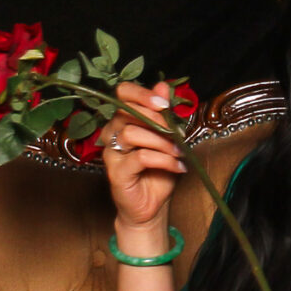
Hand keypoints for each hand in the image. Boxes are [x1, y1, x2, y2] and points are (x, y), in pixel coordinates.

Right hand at [103, 82, 186, 239]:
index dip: (141, 94)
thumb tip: (163, 85)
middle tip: (177, 133)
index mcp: (123, 120)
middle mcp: (112, 133)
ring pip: (131, 133)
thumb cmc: (159, 171)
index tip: (163, 103)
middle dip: (157, 119)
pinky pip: (140, 157)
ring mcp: (111, 153)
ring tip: (179, 152)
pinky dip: (163, 160)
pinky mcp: (116, 172)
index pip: (122, 94)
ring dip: (161, 141)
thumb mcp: (168, 139)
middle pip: (126, 111)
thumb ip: (164, 113)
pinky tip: (177, 166)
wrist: (153, 205)